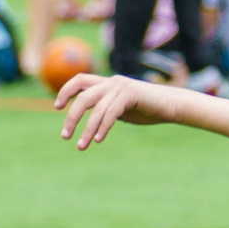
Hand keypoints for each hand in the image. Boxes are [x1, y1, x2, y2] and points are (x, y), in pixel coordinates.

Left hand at [54, 71, 178, 148]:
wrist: (171, 105)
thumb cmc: (147, 109)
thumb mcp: (121, 108)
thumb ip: (106, 109)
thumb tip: (91, 120)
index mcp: (107, 83)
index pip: (79, 80)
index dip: (65, 91)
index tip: (57, 107)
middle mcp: (111, 82)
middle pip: (83, 97)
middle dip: (71, 118)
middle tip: (65, 136)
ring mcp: (121, 87)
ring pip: (96, 109)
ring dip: (87, 130)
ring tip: (81, 146)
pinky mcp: (130, 95)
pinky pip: (111, 112)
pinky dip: (103, 127)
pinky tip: (98, 139)